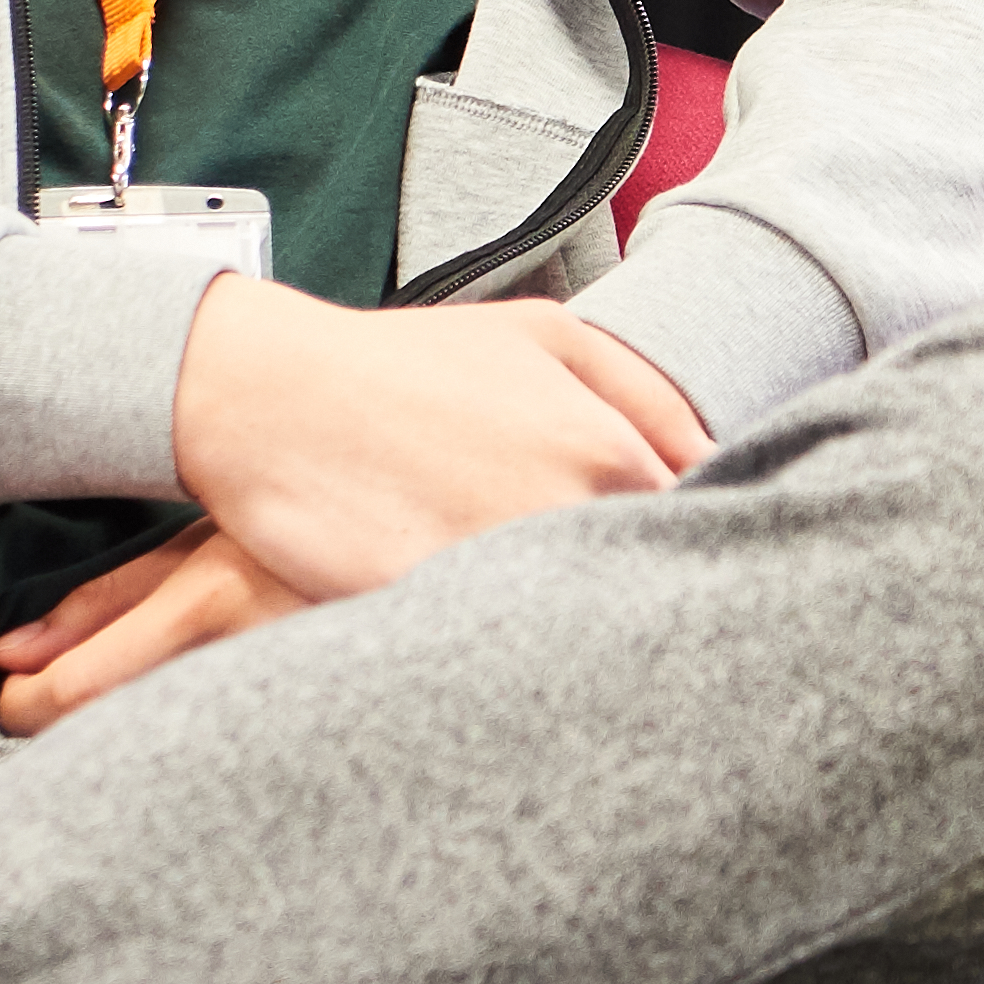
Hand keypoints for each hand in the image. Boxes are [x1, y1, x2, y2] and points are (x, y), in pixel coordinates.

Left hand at [0, 526, 329, 731]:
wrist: (407, 548)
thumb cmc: (291, 532)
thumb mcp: (193, 545)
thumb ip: (100, 604)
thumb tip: (8, 653)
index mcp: (209, 600)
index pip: (79, 690)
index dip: (23, 706)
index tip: (11, 697)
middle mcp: (244, 660)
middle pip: (113, 738)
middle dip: (66, 729)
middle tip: (53, 701)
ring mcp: (280, 704)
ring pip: (157, 755)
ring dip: (119, 738)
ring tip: (124, 699)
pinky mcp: (299, 736)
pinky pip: (209, 759)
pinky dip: (172, 748)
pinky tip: (178, 723)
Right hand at [164, 279, 704, 604]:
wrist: (268, 393)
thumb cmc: (404, 364)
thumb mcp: (543, 334)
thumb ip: (647, 393)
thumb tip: (715, 456)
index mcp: (606, 451)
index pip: (692, 529)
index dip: (675, 548)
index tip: (652, 557)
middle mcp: (564, 511)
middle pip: (636, 590)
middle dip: (622, 595)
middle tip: (601, 602)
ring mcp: (493, 563)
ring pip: (568, 628)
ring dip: (560, 628)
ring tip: (530, 617)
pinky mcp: (424, 607)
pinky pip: (481, 649)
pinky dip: (484, 648)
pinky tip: (465, 632)